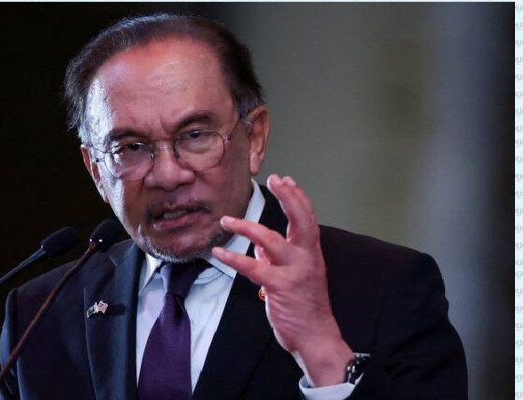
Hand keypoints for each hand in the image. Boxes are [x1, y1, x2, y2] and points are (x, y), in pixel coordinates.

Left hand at [212, 174, 352, 385]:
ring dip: (247, 227)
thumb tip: (259, 245)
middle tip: (275, 179)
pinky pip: (253, 268)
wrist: (316, 336)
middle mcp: (306, 258)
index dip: (297, 197)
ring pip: (271, 240)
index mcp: (311, 253)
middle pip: (301, 219)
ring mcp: (294, 271)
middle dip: (288, 197)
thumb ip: (278, 257)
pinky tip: (219, 252)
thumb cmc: (305, 305)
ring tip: (227, 220)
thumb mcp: (296, 276)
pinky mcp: (280, 287)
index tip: (286, 180)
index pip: (307, 217)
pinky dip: (233, 258)